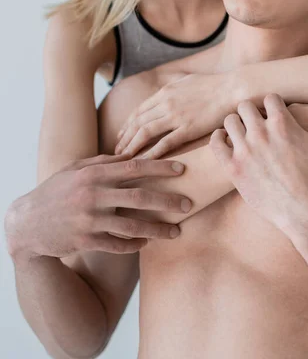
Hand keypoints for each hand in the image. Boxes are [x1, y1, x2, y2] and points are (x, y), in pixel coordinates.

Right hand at [5, 154, 191, 261]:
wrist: (26, 223)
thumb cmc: (56, 191)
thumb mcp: (76, 170)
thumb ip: (103, 163)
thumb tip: (132, 154)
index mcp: (93, 173)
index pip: (134, 166)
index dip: (160, 167)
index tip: (182, 169)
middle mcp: (92, 194)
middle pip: (139, 196)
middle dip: (167, 200)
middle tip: (189, 203)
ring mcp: (89, 219)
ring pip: (133, 225)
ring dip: (158, 229)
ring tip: (177, 231)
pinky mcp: (86, 241)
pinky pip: (118, 244)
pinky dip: (136, 244)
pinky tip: (148, 243)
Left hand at [115, 72, 233, 158]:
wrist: (232, 89)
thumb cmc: (214, 85)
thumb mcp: (187, 81)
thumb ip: (173, 88)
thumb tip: (165, 92)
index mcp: (165, 92)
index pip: (138, 110)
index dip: (127, 125)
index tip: (120, 136)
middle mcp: (166, 103)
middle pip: (137, 122)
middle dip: (124, 138)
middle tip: (116, 152)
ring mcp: (176, 116)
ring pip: (145, 133)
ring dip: (132, 147)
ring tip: (124, 159)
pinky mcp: (188, 128)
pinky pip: (164, 143)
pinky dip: (150, 153)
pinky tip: (143, 163)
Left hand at [209, 94, 307, 230]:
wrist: (307, 213)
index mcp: (283, 124)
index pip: (269, 98)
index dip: (273, 105)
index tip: (274, 115)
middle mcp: (261, 133)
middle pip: (245, 106)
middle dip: (252, 112)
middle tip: (257, 123)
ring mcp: (245, 151)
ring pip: (229, 121)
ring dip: (236, 124)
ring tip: (243, 133)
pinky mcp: (234, 168)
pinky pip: (215, 143)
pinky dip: (218, 139)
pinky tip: (225, 141)